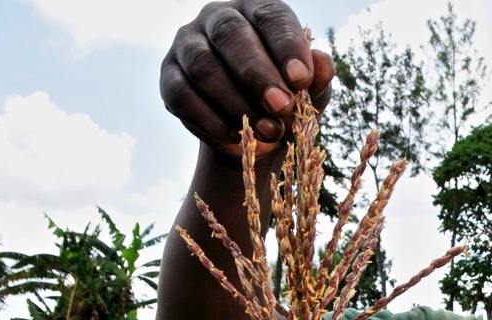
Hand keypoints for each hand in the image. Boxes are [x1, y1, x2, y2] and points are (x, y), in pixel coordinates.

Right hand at [160, 0, 334, 156]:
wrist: (252, 131)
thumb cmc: (285, 97)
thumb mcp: (310, 90)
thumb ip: (318, 76)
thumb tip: (322, 65)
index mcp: (257, 10)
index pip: (271, 17)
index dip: (287, 47)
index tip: (302, 79)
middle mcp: (218, 18)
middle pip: (231, 35)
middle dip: (258, 75)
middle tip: (282, 106)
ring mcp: (188, 44)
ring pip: (204, 66)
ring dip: (237, 103)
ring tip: (268, 130)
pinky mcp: (169, 76)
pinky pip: (181, 95)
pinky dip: (209, 119)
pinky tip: (235, 135)